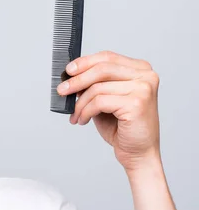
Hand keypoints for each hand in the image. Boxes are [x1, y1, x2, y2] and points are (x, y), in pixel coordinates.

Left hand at [56, 50, 160, 171]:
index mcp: (140, 69)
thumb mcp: (105, 99)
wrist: (138, 152)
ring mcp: (143, 88)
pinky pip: (99, 102)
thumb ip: (94, 84)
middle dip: (77, 80)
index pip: (107, 57)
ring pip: (97, 87)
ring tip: (76, 115)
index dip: (84, 62)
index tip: (68, 70)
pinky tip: (83, 120)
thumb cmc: (123, 126)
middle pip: (102, 69)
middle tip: (62, 91)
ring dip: (80, 103)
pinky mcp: (137, 103)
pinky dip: (86, 112)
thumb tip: (71, 76)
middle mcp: (146, 76)